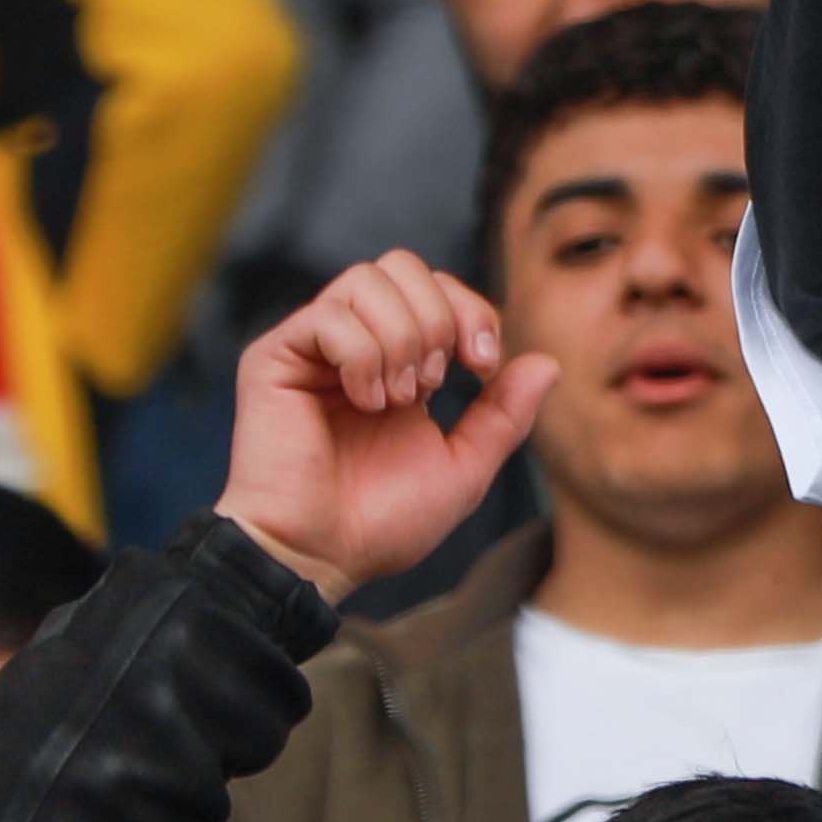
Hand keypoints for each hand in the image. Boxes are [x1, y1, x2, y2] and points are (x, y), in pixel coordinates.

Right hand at [220, 258, 552, 598]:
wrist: (323, 556)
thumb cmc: (383, 521)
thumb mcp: (465, 466)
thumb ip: (504, 414)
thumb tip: (547, 362)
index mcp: (396, 360)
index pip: (437, 288)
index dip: (472, 311)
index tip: (482, 366)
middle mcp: (352, 342)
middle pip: (402, 265)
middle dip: (438, 317)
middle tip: (432, 383)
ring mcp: (312, 346)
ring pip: (367, 279)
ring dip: (400, 339)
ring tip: (395, 399)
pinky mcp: (274, 357)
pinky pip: (329, 315)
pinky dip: (362, 355)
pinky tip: (364, 402)